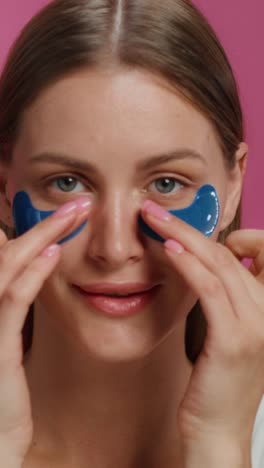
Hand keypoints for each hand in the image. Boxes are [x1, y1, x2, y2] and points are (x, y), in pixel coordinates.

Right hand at [0, 197, 90, 462]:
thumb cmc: (3, 399)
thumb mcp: (6, 347)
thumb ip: (12, 310)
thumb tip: (29, 277)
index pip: (5, 257)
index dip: (30, 230)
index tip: (61, 213)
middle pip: (6, 253)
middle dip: (42, 224)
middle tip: (77, 204)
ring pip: (6, 267)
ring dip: (41, 236)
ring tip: (73, 214)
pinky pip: (12, 301)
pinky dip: (31, 272)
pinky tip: (52, 254)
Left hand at [141, 200, 263, 445]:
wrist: (218, 434)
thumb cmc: (216, 385)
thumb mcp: (227, 337)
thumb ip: (223, 302)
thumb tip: (200, 267)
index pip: (260, 253)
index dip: (229, 234)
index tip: (192, 233)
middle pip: (230, 253)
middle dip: (191, 226)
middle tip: (157, 210)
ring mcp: (256, 326)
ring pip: (220, 264)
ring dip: (183, 236)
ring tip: (153, 220)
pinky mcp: (234, 340)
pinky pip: (210, 289)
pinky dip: (189, 265)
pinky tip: (168, 250)